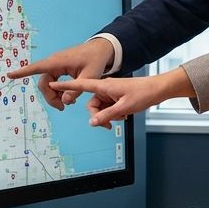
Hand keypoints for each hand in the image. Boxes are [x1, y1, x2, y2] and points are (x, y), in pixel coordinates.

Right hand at [7, 38, 113, 109]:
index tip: (9, 75)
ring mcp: (56, 65)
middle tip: (62, 108)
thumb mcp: (90, 76)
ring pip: (48, 84)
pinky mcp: (59, 68)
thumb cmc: (95, 60)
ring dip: (54, 95)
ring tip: (67, 104)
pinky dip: (57, 91)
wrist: (101, 49)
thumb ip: (76, 90)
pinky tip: (67, 97)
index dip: (23, 72)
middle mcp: (54, 62)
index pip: (37, 67)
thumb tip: (64, 102)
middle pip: (44, 83)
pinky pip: (53, 82)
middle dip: (50, 97)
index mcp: (58, 62)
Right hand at [48, 68, 196, 126]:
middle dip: (99, 116)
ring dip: (109, 116)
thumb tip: (91, 122)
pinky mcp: (115, 98)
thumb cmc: (143, 93)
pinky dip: (114, 115)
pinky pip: (108, 110)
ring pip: (100, 109)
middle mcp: (104, 89)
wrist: (157, 90)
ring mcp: (110, 94)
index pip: (80, 85)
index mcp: (104, 85)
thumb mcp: (124, 107)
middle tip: (111, 124)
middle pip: (91, 105)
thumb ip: (106, 115)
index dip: (65, 86)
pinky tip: (125, 115)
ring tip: (123, 116)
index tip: (51, 83)